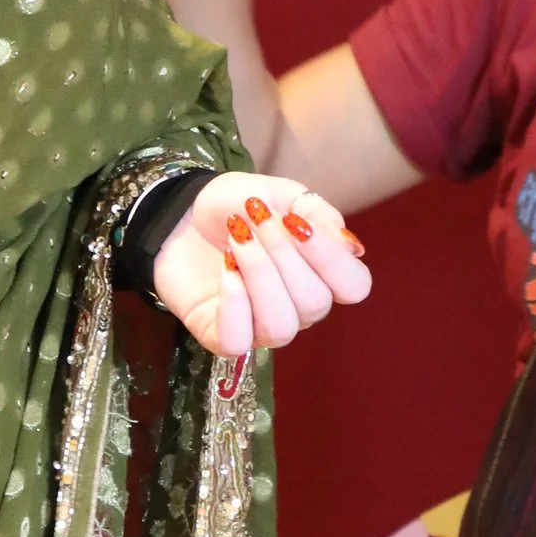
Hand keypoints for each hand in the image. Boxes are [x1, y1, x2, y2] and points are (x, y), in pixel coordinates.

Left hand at [150, 172, 371, 357]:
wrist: (181, 211)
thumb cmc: (237, 207)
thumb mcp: (283, 196)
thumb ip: (319, 216)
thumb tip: (350, 247)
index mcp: (321, 276)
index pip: (354, 287)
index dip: (332, 259)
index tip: (298, 222)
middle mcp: (298, 309)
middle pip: (314, 303)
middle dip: (284, 255)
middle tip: (256, 219)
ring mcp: (261, 328)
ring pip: (281, 327)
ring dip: (260, 276)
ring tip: (237, 238)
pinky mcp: (222, 337)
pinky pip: (239, 341)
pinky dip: (233, 302)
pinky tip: (225, 267)